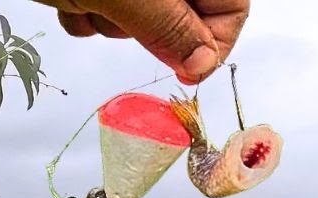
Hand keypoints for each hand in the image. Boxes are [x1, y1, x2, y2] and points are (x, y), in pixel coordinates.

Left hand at [37, 0, 249, 83]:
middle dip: (152, 29)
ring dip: (113, 22)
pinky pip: (111, 4)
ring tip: (85, 0)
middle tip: (118, 18)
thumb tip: (201, 63)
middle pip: (188, 12)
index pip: (232, 7)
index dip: (212, 42)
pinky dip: (88, 10)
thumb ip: (170, 28)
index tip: (184, 70)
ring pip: (146, 14)